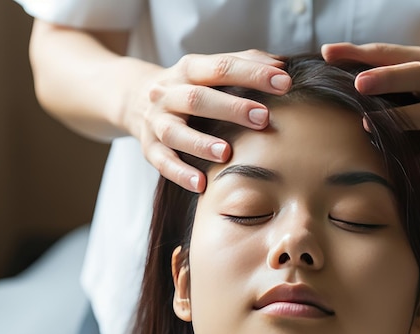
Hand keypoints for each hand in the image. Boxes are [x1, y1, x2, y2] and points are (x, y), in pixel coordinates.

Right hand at [130, 50, 291, 191]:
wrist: (135, 98)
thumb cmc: (190, 85)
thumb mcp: (210, 70)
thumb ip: (244, 63)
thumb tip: (280, 67)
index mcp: (189, 70)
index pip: (221, 67)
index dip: (253, 74)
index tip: (284, 83)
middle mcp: (169, 93)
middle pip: (197, 98)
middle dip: (231, 108)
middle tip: (262, 118)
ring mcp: (156, 122)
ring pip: (175, 132)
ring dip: (201, 143)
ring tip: (226, 154)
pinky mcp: (149, 148)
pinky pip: (162, 163)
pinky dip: (181, 174)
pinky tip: (202, 184)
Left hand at [322, 42, 419, 169]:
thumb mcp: (412, 66)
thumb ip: (371, 60)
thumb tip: (327, 52)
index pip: (395, 54)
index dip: (366, 55)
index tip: (333, 56)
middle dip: (390, 79)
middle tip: (359, 85)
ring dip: (401, 120)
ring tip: (368, 126)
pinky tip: (404, 166)